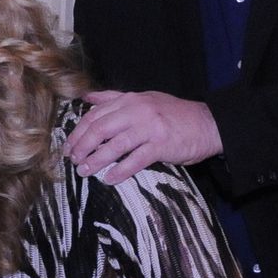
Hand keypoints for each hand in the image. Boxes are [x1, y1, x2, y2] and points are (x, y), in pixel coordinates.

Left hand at [66, 90, 222, 180]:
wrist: (208, 123)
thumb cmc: (173, 114)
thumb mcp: (144, 99)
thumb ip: (114, 98)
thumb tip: (86, 97)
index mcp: (130, 100)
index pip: (95, 115)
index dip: (78, 132)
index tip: (68, 147)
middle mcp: (137, 111)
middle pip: (100, 129)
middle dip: (82, 146)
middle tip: (74, 161)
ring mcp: (150, 127)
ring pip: (114, 145)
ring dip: (96, 160)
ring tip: (85, 172)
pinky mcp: (161, 145)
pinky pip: (135, 160)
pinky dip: (120, 171)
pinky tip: (109, 179)